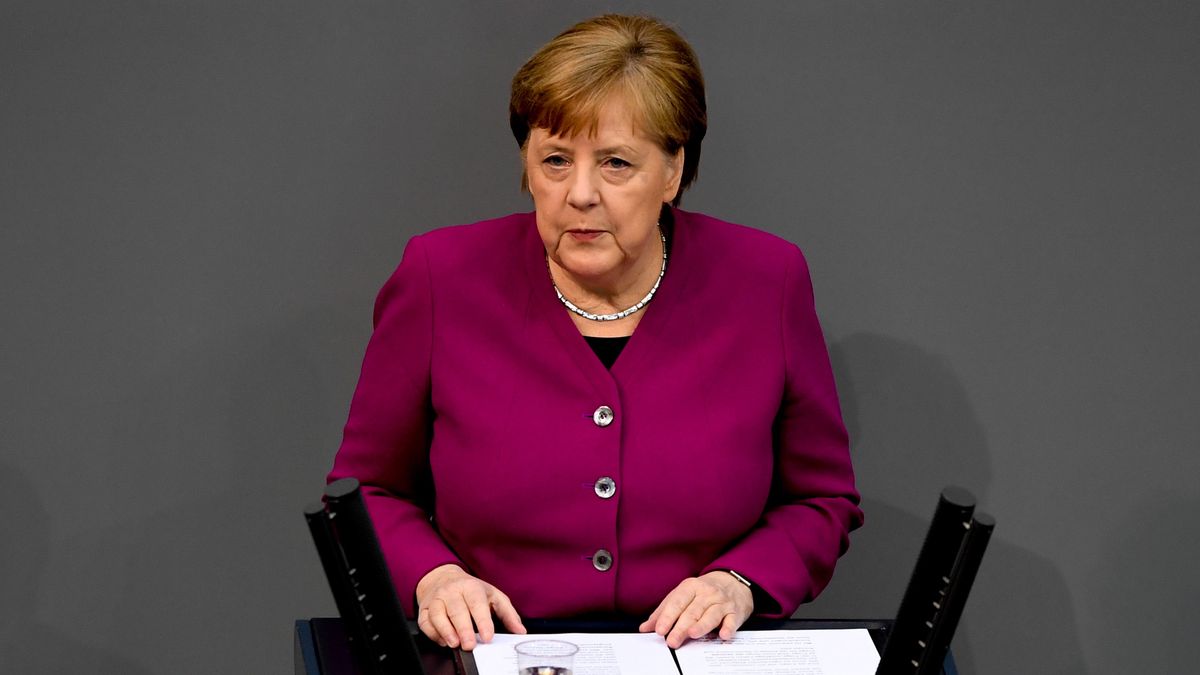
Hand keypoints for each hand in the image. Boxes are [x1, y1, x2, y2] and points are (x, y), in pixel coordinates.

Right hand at [414, 564, 525, 649]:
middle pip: (456, 610)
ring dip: (445, 631)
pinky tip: (443, 641)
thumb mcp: (493, 596)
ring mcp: (436, 599)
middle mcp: (452, 591)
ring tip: (455, 643)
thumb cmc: (471, 590)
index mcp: (471, 586)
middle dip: (464, 629)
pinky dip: (433, 633)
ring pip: (437, 614)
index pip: (477, 603)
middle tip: (470, 644)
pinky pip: (425, 622)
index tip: (488, 636)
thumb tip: (520, 630)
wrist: (443, 577)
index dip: (483, 621)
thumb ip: (507, 613)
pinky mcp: (424, 609)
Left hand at [638, 571, 753, 647]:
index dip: (668, 616)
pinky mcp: (735, 612)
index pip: (677, 602)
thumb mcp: (682, 595)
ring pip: (711, 615)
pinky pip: (732, 620)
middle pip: (692, 611)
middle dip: (681, 627)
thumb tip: (645, 627)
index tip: (660, 629)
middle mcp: (707, 593)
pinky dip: (728, 627)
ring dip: (702, 625)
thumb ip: (664, 611)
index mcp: (690, 587)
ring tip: (692, 634)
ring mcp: (722, 602)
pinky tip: (723, 635)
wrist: (733, 583)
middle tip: (672, 641)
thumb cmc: (703, 593)